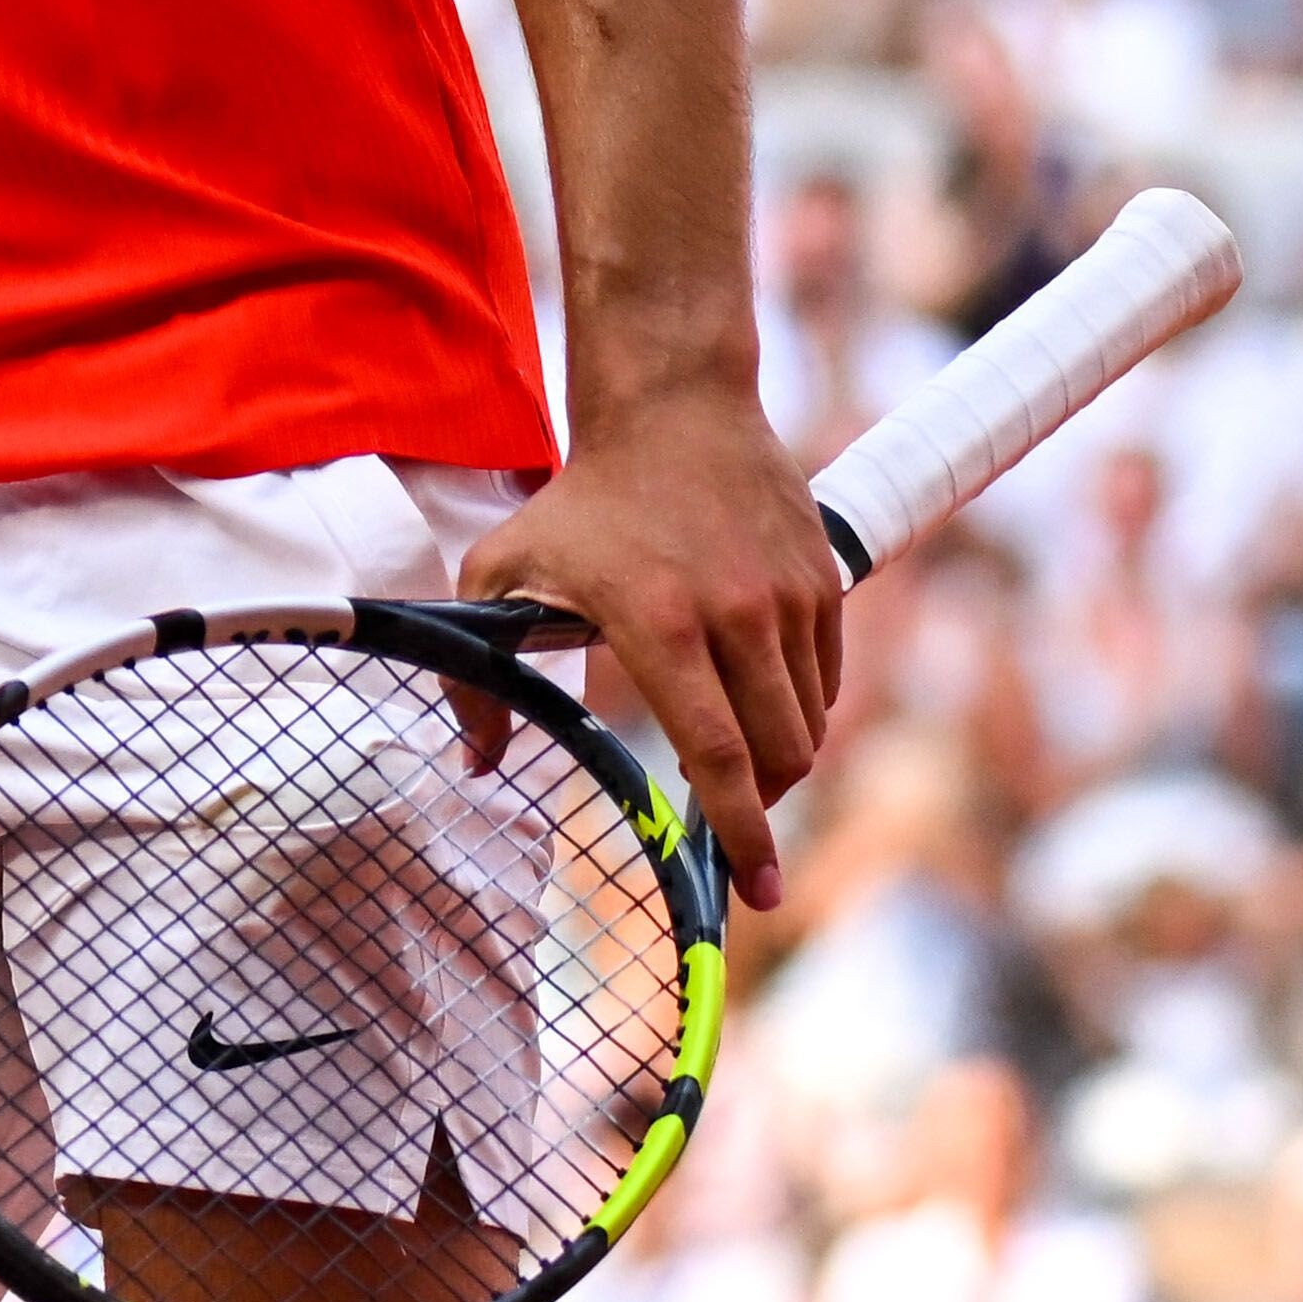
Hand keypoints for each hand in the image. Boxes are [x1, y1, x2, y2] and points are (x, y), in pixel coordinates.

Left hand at [464, 382, 846, 911]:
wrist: (673, 412)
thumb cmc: (579, 501)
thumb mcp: (501, 570)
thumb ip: (478, 674)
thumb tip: (475, 763)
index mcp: (658, 624)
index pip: (716, 753)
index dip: (739, 833)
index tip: (757, 889)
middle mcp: (737, 615)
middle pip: (779, 756)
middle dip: (760, 807)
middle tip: (729, 819)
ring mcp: (790, 597)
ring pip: (809, 725)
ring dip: (778, 758)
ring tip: (733, 750)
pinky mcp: (826, 582)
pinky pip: (827, 681)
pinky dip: (799, 708)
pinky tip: (754, 692)